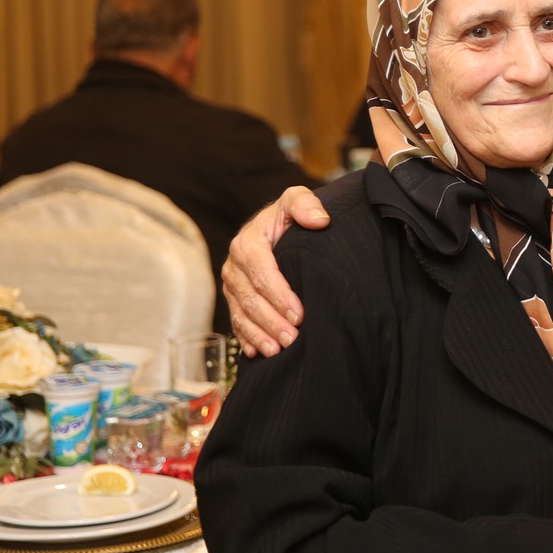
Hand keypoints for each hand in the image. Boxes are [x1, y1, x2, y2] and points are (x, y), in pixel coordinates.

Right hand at [224, 187, 328, 357]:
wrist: (274, 226)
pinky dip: (247, 339)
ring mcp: (232, 284)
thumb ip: (305, 204)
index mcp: (248, 242)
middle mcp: (235, 264)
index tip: (299, 314)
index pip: (262, 272)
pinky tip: (258, 353)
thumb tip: (320, 220)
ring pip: (242, 313)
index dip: (279, 295)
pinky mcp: (234, 298)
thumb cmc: (288, 215)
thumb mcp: (295, 199)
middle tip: (293, 338)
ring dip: (259, 334)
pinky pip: (236, 322)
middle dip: (271, 320)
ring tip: (277, 351)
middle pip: (250, 298)